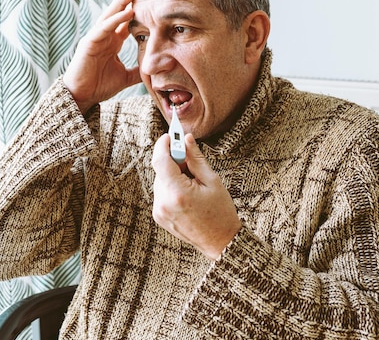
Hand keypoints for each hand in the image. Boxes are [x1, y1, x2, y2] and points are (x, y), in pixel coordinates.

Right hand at [63, 0, 141, 113]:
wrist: (82, 97)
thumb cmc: (99, 86)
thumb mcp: (125, 77)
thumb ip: (137, 71)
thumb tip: (153, 69)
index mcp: (112, 41)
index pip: (125, 19)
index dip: (135, 6)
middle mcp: (104, 36)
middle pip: (117, 10)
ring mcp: (96, 37)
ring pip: (111, 14)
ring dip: (123, 0)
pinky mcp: (89, 42)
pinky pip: (105, 27)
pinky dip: (116, 19)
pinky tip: (128, 11)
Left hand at [152, 133, 241, 259]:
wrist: (220, 242)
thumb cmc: (220, 212)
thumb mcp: (212, 181)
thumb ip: (195, 158)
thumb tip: (186, 139)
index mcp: (178, 193)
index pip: (161, 160)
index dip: (163, 144)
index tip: (170, 136)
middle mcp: (163, 202)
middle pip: (161, 170)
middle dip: (173, 161)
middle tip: (191, 162)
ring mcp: (159, 211)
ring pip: (160, 181)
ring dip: (172, 175)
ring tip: (193, 184)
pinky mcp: (158, 216)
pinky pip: (161, 193)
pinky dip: (171, 187)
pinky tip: (187, 195)